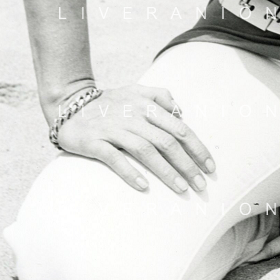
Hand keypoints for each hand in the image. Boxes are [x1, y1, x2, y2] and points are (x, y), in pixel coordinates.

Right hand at [53, 84, 215, 194]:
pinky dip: (129, 172)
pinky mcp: (94, 142)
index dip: (197, 148)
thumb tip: (182, 113)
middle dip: (187, 164)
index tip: (211, 166)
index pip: (179, 128)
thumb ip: (161, 96)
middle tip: (201, 185)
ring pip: (145, 150)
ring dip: (166, 171)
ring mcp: (113, 128)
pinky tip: (143, 187)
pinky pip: (114, 158)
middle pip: (167, 141)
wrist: (68, 104)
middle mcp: (133, 116)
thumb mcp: (136, 90)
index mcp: (146, 104)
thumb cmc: (109, 102)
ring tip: (182, 189)